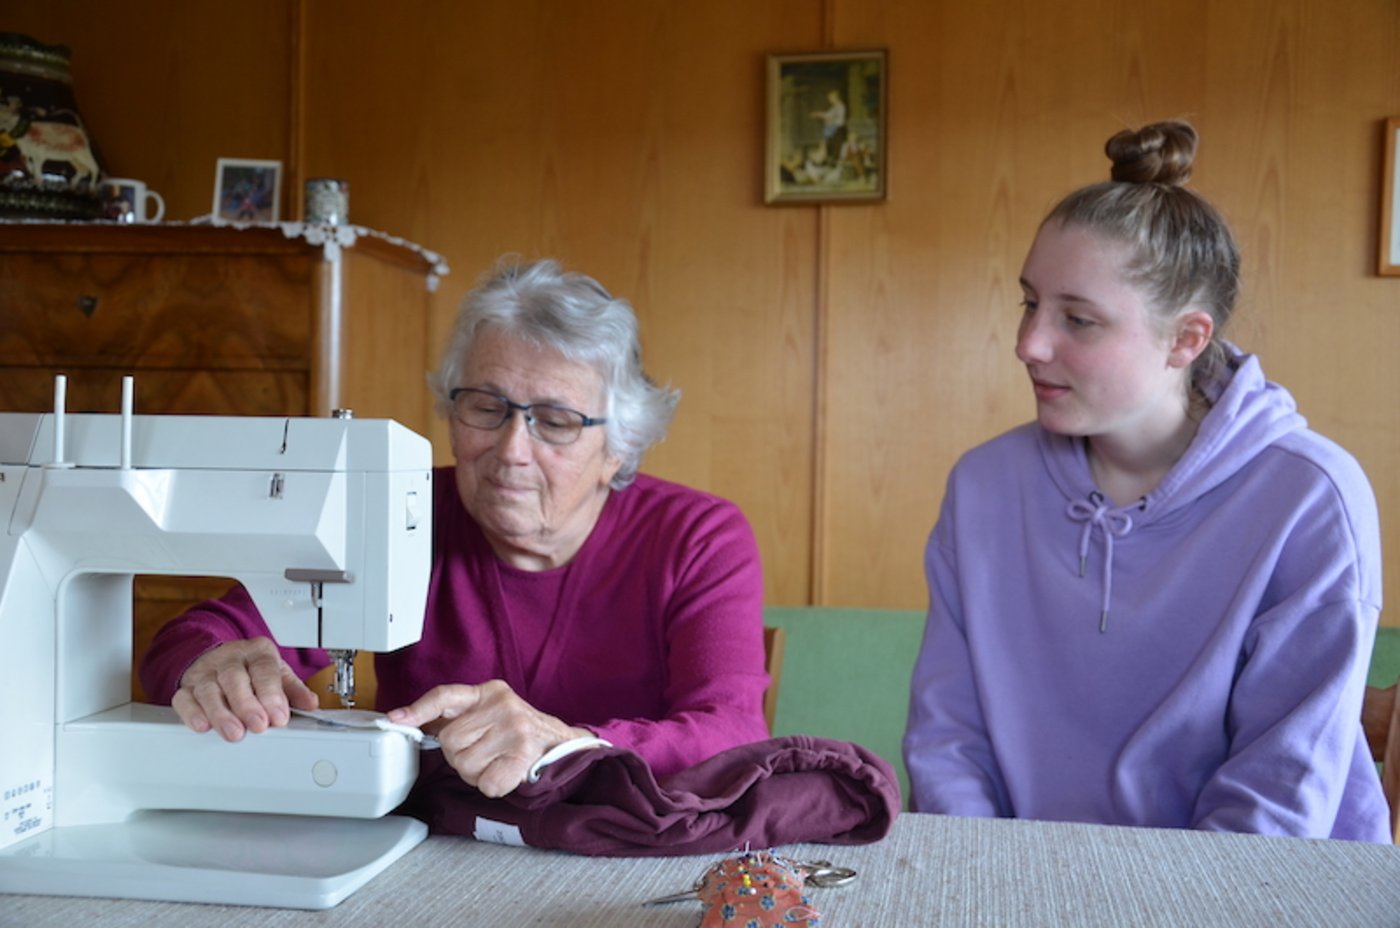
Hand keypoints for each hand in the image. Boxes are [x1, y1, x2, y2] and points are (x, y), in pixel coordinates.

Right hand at [171, 637, 319, 741]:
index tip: (279, 717)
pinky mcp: (187, 687)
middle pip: (235, 678)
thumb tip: (310, 703)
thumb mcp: (278, 673)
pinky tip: (202, 725)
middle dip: (247, 705)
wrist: (220, 658)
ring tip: (234, 732)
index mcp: (257, 652)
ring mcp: (206, 672)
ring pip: (209, 690)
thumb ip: (294, 689)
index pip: (264, 670)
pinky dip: (191, 713)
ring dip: (221, 714)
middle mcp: (229, 659)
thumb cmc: (253, 669)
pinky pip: (184, 698)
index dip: (271, 694)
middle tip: (258, 726)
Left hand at [388, 680, 589, 797]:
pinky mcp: (523, 753)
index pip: (445, 696)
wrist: (562, 746)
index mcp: (488, 692)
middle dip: (461, 755)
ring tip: (497, 762)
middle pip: (450, 741)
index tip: (395, 720)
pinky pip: (485, 782)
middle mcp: (501, 705)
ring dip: (476, 773)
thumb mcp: (489, 714)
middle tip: (485, 753)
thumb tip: (412, 723)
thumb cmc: (518, 734)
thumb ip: (456, 717)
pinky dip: (492, 785)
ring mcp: (514, 728)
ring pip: (465, 764)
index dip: (418, 709)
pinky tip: (506, 774)